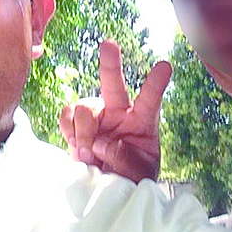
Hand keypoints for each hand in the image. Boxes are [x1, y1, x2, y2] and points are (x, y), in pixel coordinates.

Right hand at [59, 40, 171, 182]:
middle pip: (113, 84)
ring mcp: (95, 117)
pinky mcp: (74, 125)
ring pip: (84, 107)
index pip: (150, 100)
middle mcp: (118, 113)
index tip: (165, 66)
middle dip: (110, 63)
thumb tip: (102, 144)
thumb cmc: (131, 178)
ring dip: (84, 132)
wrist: (107, 188)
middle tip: (109, 44)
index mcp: (142, 122)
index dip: (156, 84)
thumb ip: (125, 159)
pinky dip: (69, 130)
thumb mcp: (140, 174)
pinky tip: (77, 146)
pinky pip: (66, 115)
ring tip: (88, 154)